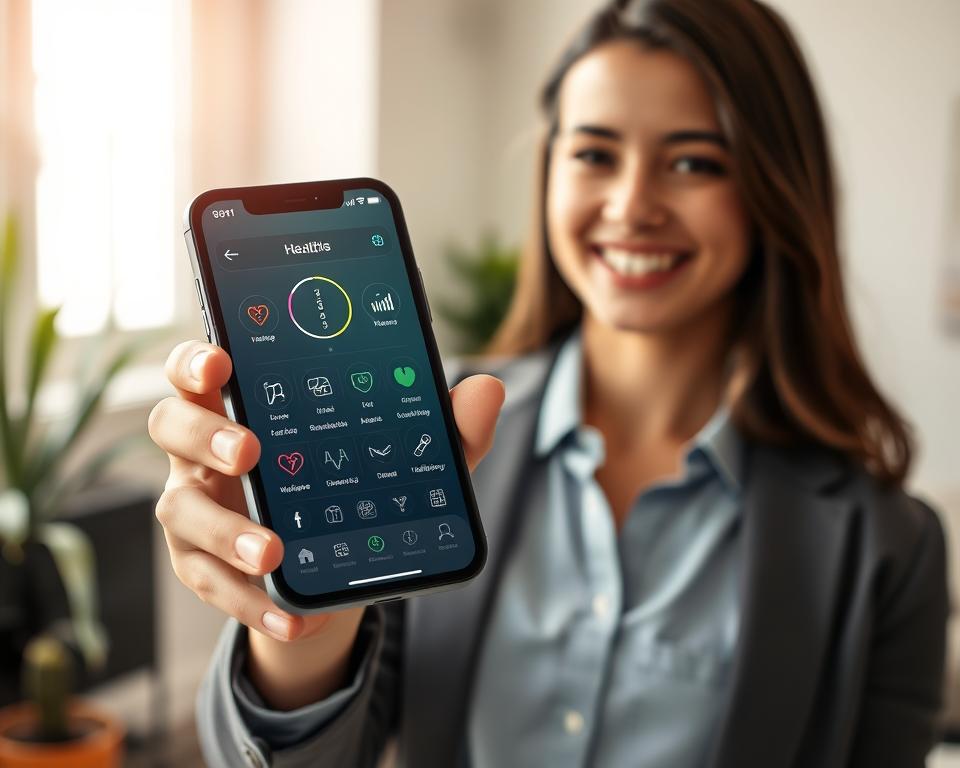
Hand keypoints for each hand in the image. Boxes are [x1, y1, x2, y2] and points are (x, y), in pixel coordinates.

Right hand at [148, 340, 504, 642]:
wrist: (333, 566)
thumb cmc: (354, 487)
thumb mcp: (404, 458)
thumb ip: (443, 427)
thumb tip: (488, 391)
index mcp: (245, 405)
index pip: (200, 368)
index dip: (196, 359)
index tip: (222, 361)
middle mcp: (205, 451)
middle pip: (171, 425)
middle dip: (204, 434)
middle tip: (250, 450)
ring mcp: (196, 509)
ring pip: (181, 512)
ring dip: (225, 532)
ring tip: (275, 552)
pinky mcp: (202, 567)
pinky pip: (211, 585)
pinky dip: (251, 602)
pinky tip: (294, 612)